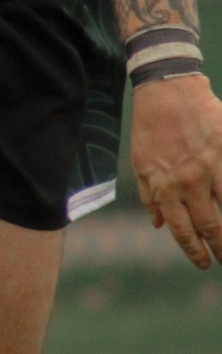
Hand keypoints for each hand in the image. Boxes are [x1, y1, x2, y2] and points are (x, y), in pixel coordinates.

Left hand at [131, 72, 221, 268]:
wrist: (167, 89)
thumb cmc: (150, 126)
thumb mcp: (140, 163)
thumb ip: (150, 196)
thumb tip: (158, 225)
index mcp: (164, 186)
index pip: (181, 229)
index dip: (193, 250)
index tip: (202, 263)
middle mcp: (188, 182)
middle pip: (208, 224)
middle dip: (218, 248)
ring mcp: (210, 167)